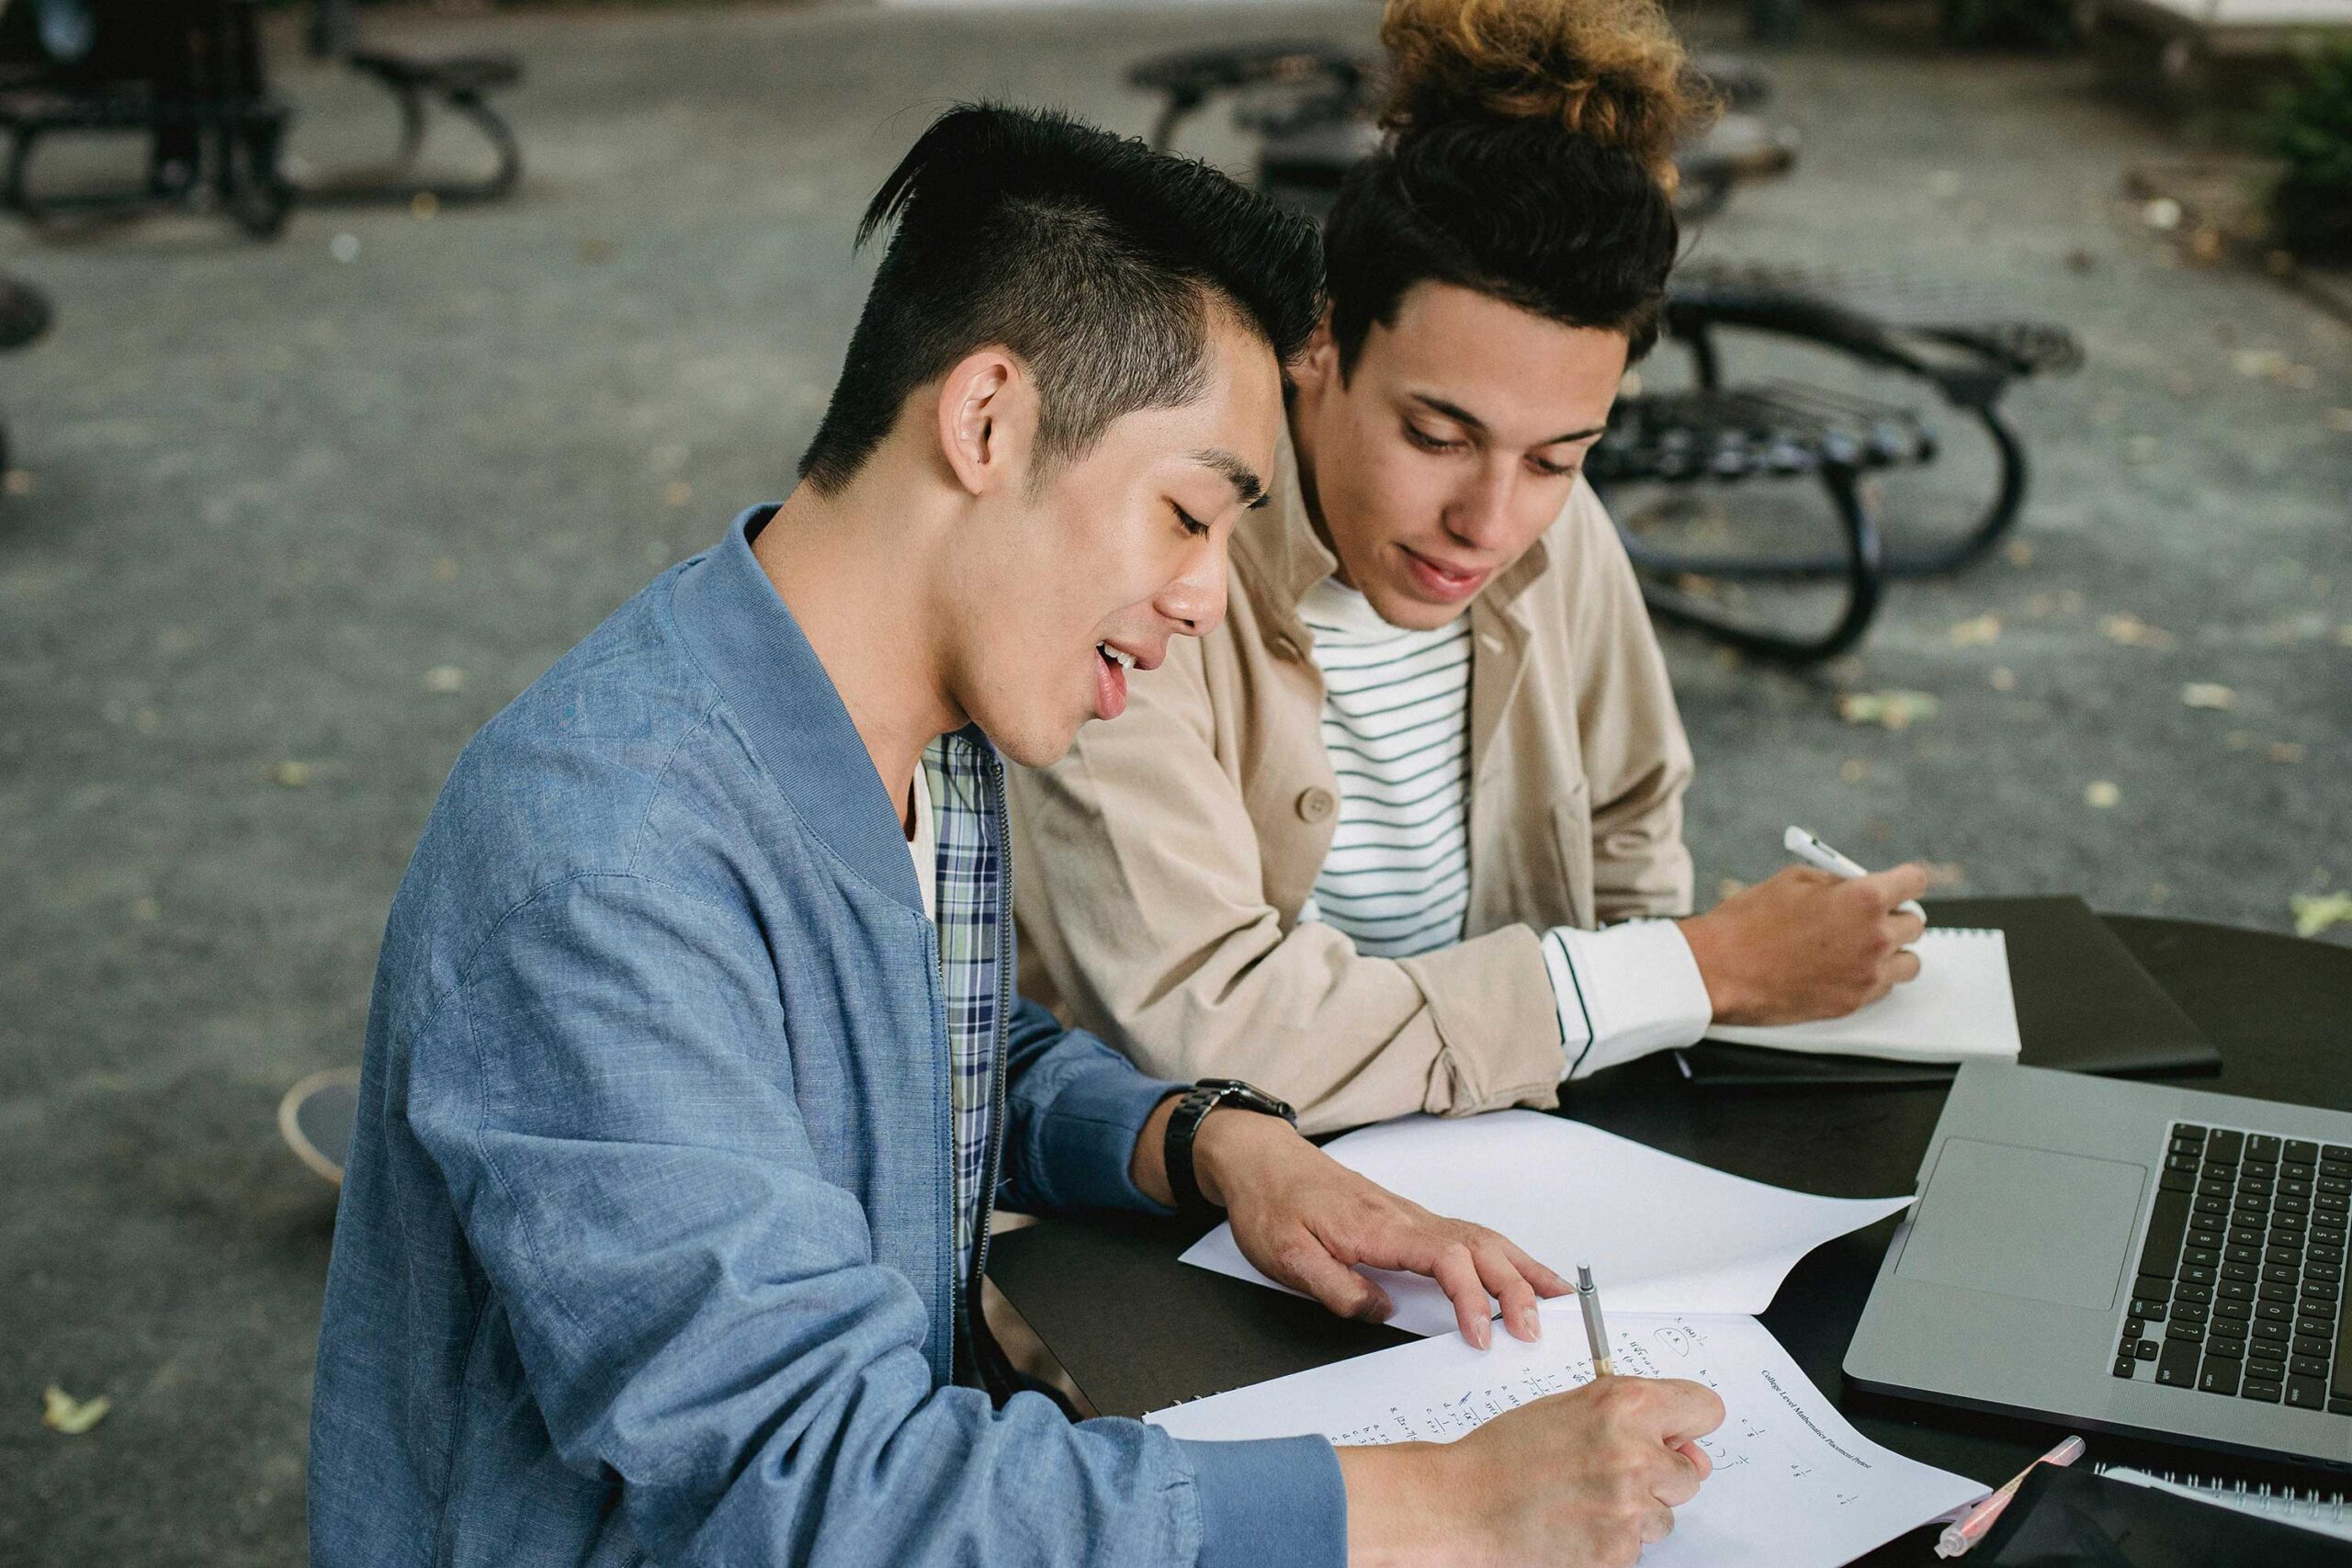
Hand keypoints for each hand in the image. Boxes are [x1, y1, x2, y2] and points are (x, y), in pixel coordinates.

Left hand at [1190, 1108, 1571, 1344]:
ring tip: (1559, 1298)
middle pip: (1480, 1247)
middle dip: (1518, 1287)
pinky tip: (1517, 1271)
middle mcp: (1407, 1217)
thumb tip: (1384, 1314)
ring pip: (1483, 1238)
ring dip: (1522, 1267)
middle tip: (1540, 1329)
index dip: (1473, 1298)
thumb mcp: (1286, 1257)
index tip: (1484, 1335)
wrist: (1262, 1161)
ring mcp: (1413, 1216)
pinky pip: (1469, 1236)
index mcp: (1382, 1227)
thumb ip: (1337, 1288)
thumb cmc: (1272, 1204)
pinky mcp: (1410, 1219)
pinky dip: (1503, 1255)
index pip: (1447, 1260)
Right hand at [1338, 1374, 1723, 1567]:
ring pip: (1667, 1514)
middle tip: (1610, 1471)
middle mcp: (1635, 1453)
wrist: (1465, 1502)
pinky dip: (1614, 1538)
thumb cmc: (1508, 1452)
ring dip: (1637, 1510)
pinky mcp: (1619, 1550)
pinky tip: (1578, 1522)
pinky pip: (1640, 1546)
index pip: (1705, 1409)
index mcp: (1625, 1404)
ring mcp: (1629, 1506)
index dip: (1688, 1424)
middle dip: (1660, 1475)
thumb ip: (1632, 1416)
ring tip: (1585, 1497)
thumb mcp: (1571, 1408)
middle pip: (1692, 1472)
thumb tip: (1686, 1447)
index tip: (1677, 1434)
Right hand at [1679, 863, 1928, 1025]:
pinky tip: (1842, 967)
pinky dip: (1871, 978)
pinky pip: (1883, 988)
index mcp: (1863, 899)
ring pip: (1908, 963)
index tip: (1899, 884)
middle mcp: (1875, 938)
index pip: (1915, 882)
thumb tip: (1854, 885)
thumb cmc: (1749, 923)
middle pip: (1915, 924)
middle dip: (1894, 916)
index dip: (1904, 881)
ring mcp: (1867, 975)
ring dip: (1892, 952)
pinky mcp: (1853, 1003)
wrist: (1721, 969)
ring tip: (1861, 946)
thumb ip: (1837, 882)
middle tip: (1870, 916)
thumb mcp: (1794, 880)